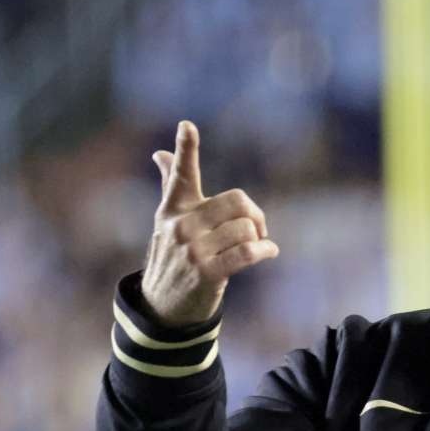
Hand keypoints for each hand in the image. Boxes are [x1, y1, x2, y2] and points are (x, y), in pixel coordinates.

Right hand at [140, 121, 279, 326]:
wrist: (163, 306)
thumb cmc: (173, 256)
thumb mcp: (168, 221)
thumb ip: (171, 185)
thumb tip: (161, 153)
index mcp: (173, 208)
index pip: (181, 175)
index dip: (186, 148)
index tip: (187, 124)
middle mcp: (181, 225)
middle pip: (238, 201)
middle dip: (255, 215)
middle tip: (256, 229)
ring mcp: (192, 249)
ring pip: (245, 228)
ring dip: (260, 238)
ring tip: (257, 245)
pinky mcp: (207, 272)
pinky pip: (247, 252)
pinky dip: (264, 251)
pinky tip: (268, 252)